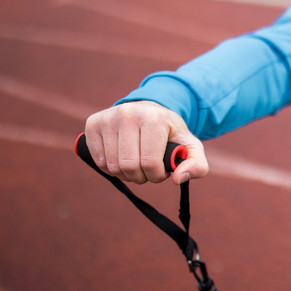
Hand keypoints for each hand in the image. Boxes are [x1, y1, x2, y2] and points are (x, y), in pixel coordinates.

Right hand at [84, 101, 207, 184]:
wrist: (149, 111)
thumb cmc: (170, 133)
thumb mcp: (190, 147)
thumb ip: (197, 165)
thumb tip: (178, 179)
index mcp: (154, 118)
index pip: (150, 162)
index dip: (156, 176)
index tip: (162, 171)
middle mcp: (128, 114)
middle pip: (129, 166)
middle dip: (141, 177)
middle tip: (148, 171)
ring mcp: (108, 117)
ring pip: (112, 166)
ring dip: (126, 175)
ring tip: (137, 164)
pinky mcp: (93, 123)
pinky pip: (98, 161)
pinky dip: (110, 168)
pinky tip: (121, 159)